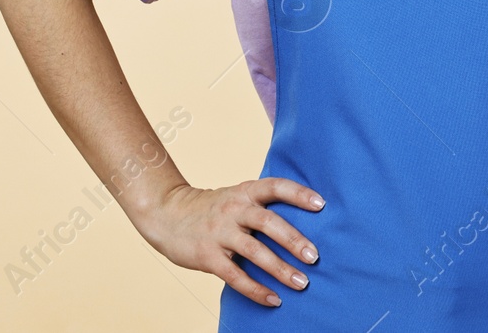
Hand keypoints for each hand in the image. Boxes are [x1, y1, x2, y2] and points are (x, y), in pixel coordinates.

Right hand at [134, 178, 324, 306]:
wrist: (166, 214)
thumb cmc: (212, 208)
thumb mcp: (236, 197)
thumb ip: (261, 205)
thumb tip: (304, 220)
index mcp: (245, 192)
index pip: (276, 187)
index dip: (299, 194)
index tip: (321, 205)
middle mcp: (233, 209)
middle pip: (269, 222)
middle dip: (294, 240)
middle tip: (315, 257)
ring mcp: (219, 232)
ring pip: (255, 251)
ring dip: (280, 268)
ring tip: (301, 282)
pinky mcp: (207, 256)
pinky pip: (235, 275)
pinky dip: (256, 290)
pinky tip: (274, 300)